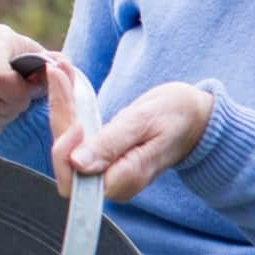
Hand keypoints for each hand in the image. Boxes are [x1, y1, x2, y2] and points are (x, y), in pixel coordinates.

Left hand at [48, 65, 215, 201]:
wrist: (195, 118)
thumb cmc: (176, 117)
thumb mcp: (144, 123)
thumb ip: (111, 145)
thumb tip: (79, 164)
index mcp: (124, 181)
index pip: (75, 178)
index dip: (66, 151)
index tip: (75, 117)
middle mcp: (111, 183)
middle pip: (65, 161)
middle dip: (60, 116)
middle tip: (58, 73)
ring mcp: (106, 172)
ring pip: (66, 147)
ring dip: (61, 107)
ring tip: (60, 70)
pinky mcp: (102, 158)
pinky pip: (75, 138)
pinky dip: (68, 108)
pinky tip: (65, 81)